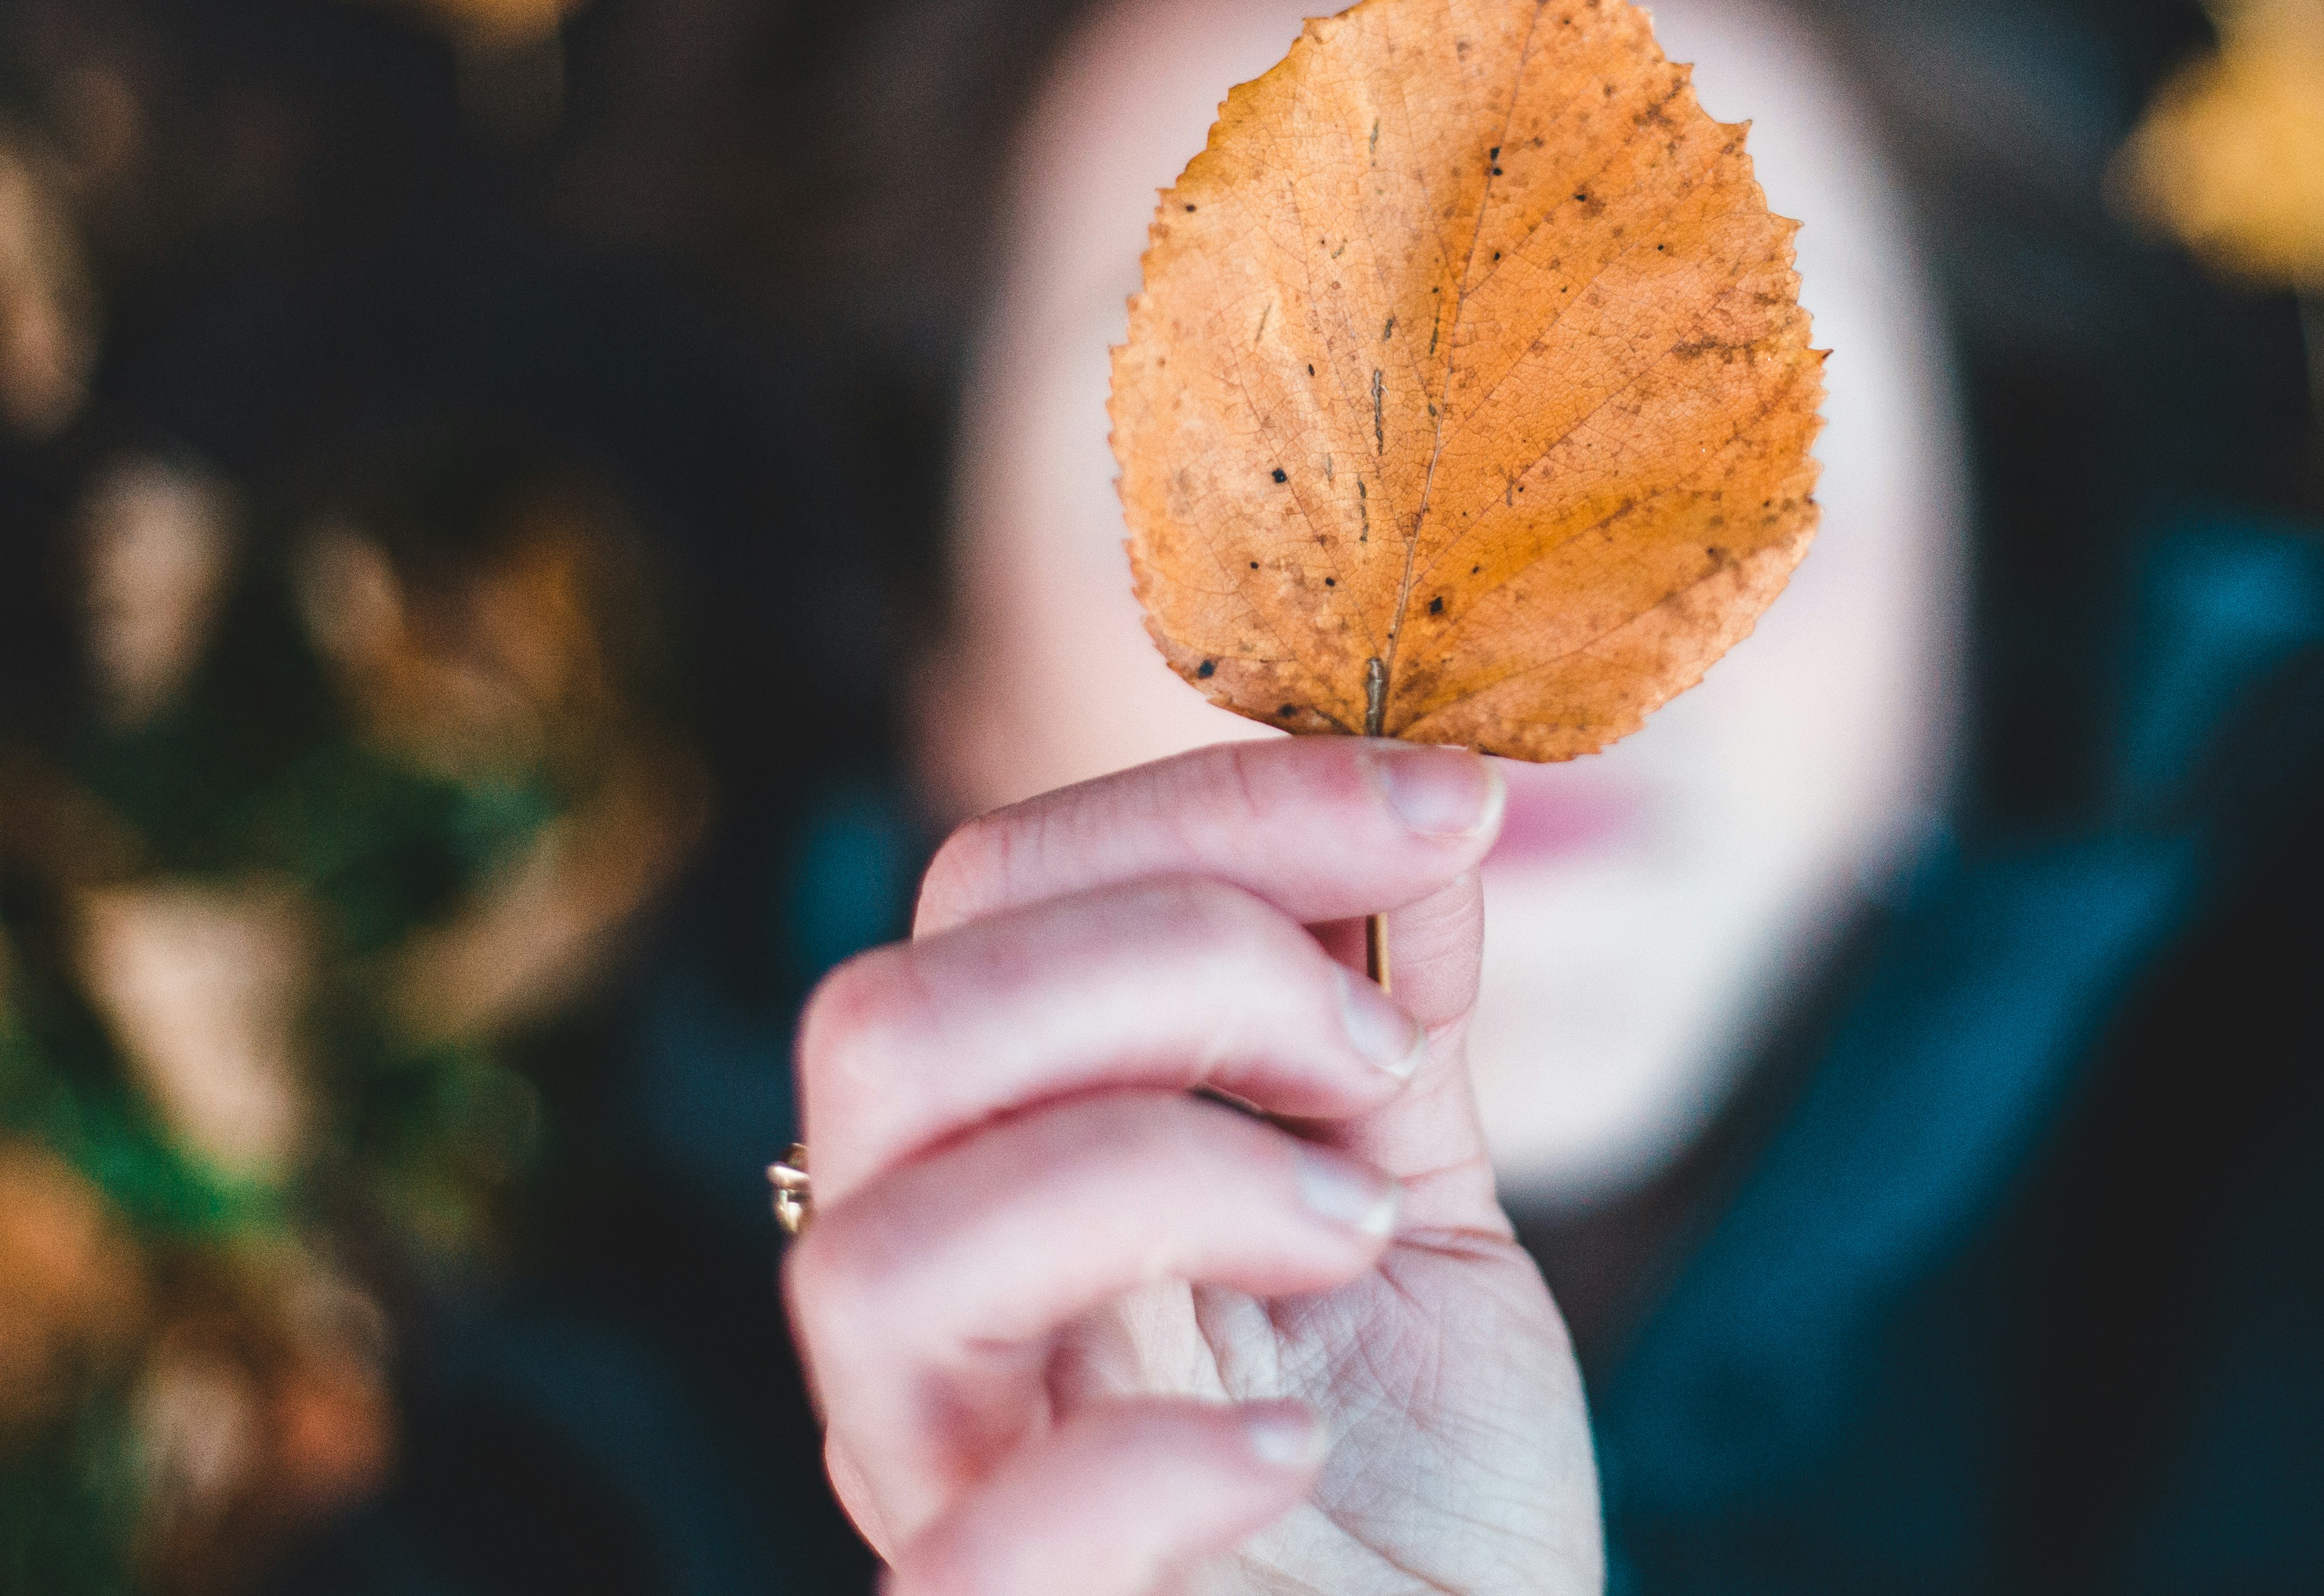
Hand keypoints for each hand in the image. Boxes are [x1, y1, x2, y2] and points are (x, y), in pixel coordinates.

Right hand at [787, 738, 1603, 1593]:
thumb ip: (1388, 1025)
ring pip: (877, 1256)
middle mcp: (928, 1311)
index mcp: (998, 1163)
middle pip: (886, 1028)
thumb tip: (1421, 802)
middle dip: (1174, 966)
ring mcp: (937, 1482)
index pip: (992, 894)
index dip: (1220, 807)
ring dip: (1158, 1182)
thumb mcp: (1422, 1213)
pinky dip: (1141, 1469)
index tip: (1446, 809)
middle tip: (1374, 1062)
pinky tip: (1288, 1454)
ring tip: (1352, 1234)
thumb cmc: (1417, 1496)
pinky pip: (968, 1552)